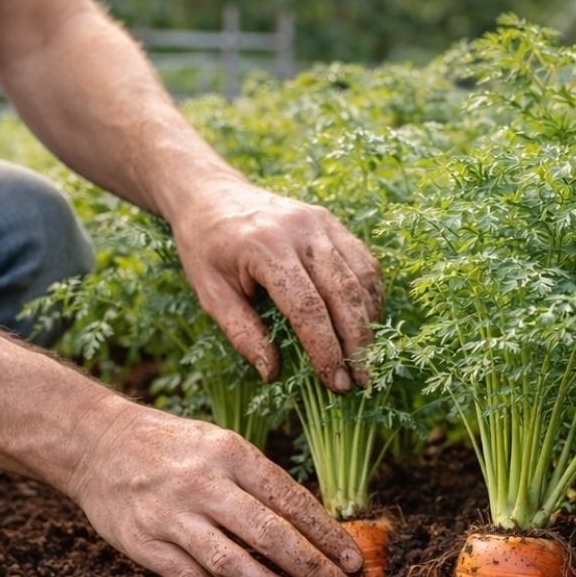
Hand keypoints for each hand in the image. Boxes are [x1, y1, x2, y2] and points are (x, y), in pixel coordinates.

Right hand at [65, 398, 363, 576]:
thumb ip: (258, 480)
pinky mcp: (145, 545)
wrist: (95, 443)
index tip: (352, 561)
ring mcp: (171, 517)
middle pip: (269, 535)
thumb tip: (311, 527)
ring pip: (233, 564)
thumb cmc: (169, 445)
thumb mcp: (218, 443)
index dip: (325, 534)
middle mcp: (202, 484)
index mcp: (229, 453)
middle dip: (311, 569)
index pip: (289, 499)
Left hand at [171, 179, 383, 390]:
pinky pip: (363, 262)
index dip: (325, 349)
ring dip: (368, 322)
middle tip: (361, 381)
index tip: (335, 382)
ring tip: (366, 358)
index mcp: (265, 248)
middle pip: (342, 293)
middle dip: (356, 343)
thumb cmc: (205, 248)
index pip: (306, 307)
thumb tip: (272, 373)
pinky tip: (366, 325)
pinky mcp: (331, 221)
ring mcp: (320, 222)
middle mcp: (300, 230)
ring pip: (360, 277)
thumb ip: (242, 333)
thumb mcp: (210, 293)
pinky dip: (370, 296)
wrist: (210, 195)